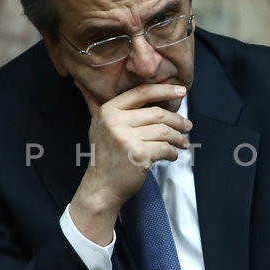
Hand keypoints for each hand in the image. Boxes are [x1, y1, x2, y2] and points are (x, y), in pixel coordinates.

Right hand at [68, 82, 191, 243]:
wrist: (101, 187)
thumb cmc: (104, 156)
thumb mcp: (97, 126)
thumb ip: (95, 104)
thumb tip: (81, 82)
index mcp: (109, 110)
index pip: (141, 93)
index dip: (164, 90)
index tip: (182, 91)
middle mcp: (116, 122)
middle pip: (157, 113)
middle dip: (177, 120)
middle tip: (187, 126)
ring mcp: (127, 139)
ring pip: (164, 131)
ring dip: (177, 137)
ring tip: (182, 142)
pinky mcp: (139, 155)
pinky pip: (165, 148)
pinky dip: (172, 152)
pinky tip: (172, 155)